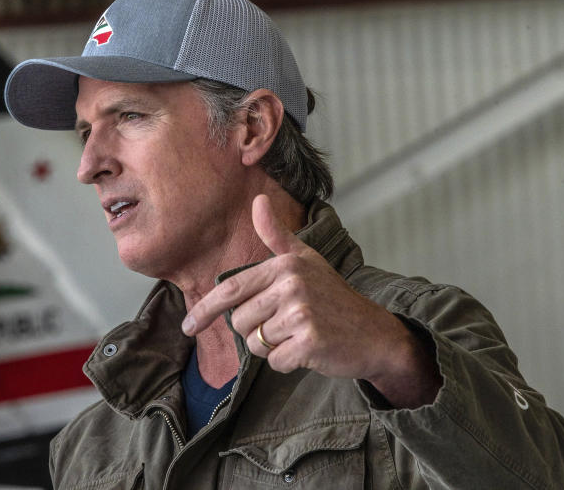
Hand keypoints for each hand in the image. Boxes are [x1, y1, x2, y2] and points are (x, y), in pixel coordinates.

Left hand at [182, 195, 438, 404]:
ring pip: (255, 343)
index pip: (230, 290)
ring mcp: (301, 313)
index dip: (205, 310)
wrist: (375, 333)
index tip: (188, 327)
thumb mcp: (306, 260)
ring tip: (299, 334)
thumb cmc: (334, 297)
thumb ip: (276, 234)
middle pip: (240, 321)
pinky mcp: (309, 342)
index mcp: (285, 265)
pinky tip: (308, 350)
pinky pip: (275, 361)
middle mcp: (291, 285)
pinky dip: (287, 362)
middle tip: (286, 325)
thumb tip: (258, 200)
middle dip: (255, 330)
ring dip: (272, 347)